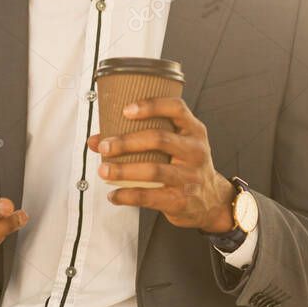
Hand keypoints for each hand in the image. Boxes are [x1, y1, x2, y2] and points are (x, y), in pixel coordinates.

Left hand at [86, 98, 235, 232]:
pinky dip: (127, 196)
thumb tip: (96, 140)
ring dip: (123, 170)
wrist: (211, 201)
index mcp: (194, 130)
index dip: (151, 105)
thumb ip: (141, 138)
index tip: (126, 110)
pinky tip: (113, 194)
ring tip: (103, 170)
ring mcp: (190, 176)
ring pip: (154, 170)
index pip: (176, 108)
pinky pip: (150, 197)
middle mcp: (195, 150)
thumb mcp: (175, 146)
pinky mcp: (181, 200)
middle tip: (105, 145)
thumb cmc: (185, 166)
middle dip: (127, 141)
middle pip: (159, 138)